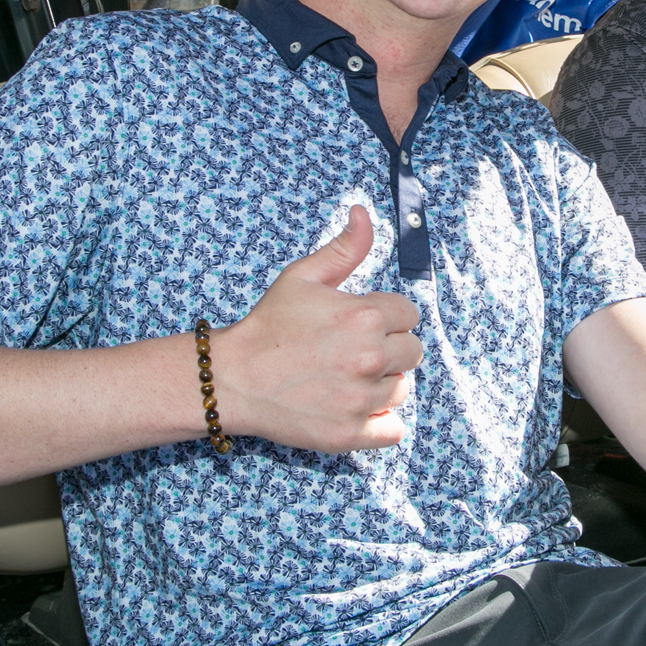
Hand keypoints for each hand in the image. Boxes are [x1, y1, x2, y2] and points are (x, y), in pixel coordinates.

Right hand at [215, 206, 422, 452]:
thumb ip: (344, 248)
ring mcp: (362, 397)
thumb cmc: (269, 325)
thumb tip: (363, 213)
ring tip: (344, 378)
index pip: (409, 315)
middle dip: (388, 349)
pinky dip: (379, 421)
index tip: (357, 325)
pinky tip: (352, 407)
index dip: (385, 318)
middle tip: (349, 352)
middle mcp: (370, 356)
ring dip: (381, 384)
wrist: (233, 378)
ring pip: (401, 389)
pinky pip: (394, 429)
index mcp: (365, 315)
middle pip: (412, 352)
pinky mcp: (351, 432)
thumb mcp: (303, 276)